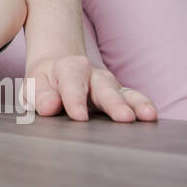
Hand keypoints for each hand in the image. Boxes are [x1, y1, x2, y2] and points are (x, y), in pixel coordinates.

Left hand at [25, 54, 158, 122]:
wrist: (58, 69)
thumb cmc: (45, 82)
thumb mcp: (35, 85)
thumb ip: (39, 95)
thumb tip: (49, 107)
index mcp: (68, 68)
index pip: (72, 84)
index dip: (75, 100)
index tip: (79, 117)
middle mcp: (93, 74)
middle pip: (104, 88)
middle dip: (114, 103)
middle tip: (124, 117)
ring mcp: (110, 85)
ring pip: (124, 93)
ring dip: (136, 105)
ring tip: (148, 116)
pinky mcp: (121, 96)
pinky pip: (134, 100)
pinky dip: (144, 107)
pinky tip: (152, 117)